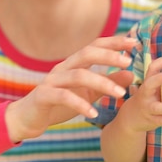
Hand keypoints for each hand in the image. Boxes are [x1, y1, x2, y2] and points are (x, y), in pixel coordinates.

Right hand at [5, 36, 136, 141]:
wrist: (27, 118)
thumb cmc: (58, 104)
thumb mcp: (87, 93)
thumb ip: (106, 82)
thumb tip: (131, 73)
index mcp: (72, 64)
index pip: (94, 47)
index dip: (113, 42)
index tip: (134, 43)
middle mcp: (62, 68)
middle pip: (86, 54)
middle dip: (108, 56)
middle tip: (128, 62)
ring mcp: (51, 81)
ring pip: (78, 75)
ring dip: (101, 82)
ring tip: (120, 94)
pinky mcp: (43, 96)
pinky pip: (63, 96)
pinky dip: (80, 104)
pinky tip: (93, 114)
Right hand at [124, 56, 161, 131]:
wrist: (131, 117)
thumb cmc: (148, 99)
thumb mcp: (151, 88)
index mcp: (148, 83)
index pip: (151, 68)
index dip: (161, 62)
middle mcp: (145, 94)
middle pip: (148, 85)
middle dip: (158, 79)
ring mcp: (148, 108)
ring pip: (158, 107)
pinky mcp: (152, 120)